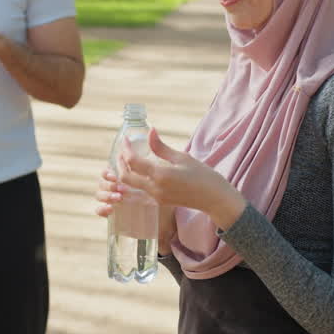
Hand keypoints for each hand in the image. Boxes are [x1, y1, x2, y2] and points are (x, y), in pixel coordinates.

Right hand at [94, 167, 177, 254]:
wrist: (165, 219)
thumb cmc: (162, 197)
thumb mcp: (156, 182)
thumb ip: (150, 169)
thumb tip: (151, 148)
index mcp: (123, 179)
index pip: (108, 172)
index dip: (107, 173)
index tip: (115, 176)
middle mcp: (116, 189)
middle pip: (102, 183)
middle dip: (108, 185)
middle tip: (120, 188)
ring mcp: (113, 202)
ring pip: (99, 195)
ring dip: (106, 195)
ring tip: (119, 198)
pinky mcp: (113, 216)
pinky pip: (100, 211)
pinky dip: (102, 209)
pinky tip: (110, 209)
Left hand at [116, 128, 247, 231]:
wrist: (214, 199)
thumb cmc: (203, 176)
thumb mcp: (182, 158)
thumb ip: (161, 147)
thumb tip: (150, 131)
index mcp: (161, 176)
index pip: (133, 161)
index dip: (126, 148)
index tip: (126, 139)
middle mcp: (155, 189)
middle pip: (125, 177)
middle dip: (119, 162)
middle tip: (122, 149)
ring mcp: (156, 198)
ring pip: (130, 185)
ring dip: (125, 171)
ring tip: (127, 158)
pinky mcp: (159, 202)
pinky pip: (139, 190)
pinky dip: (134, 179)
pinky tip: (138, 170)